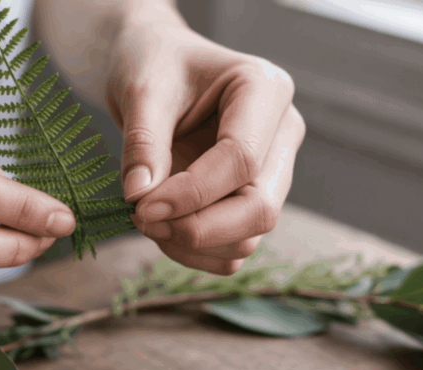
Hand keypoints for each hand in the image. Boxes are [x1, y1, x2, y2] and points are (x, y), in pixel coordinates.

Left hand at [104, 13, 305, 274]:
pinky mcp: (254, 200)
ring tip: (144, 219)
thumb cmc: (154, 64)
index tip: (140, 206)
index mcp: (266, 89)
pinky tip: (162, 231)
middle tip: (142, 220)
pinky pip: (234, 250)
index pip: (241, 160)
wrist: (157, 68)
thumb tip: (140, 198)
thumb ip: (142, 143)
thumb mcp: (142, 91)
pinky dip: (196, 253)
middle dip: (198, 228)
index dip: (191, 194)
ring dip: (192, 244)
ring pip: (250, 237)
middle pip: (260, 208)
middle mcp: (282, 132)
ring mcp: (273, 171)